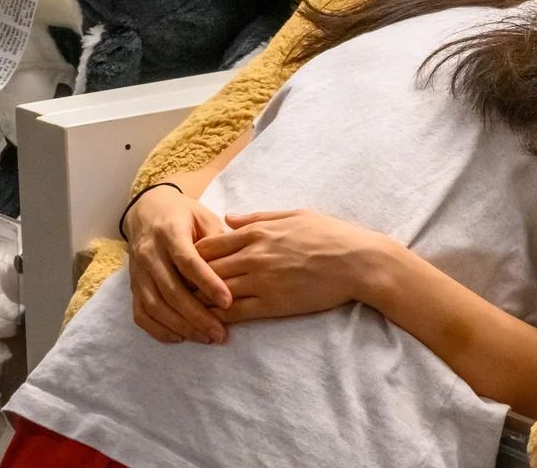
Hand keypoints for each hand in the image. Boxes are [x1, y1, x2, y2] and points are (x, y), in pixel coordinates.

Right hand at [125, 187, 232, 344]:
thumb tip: (238, 266)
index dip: (208, 283)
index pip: (188, 262)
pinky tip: (179, 337)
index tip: (228, 302)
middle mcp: (150, 253)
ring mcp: (138, 272)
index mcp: (170, 232)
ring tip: (206, 338)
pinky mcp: (133, 285)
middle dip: (197, 315)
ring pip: (156, 306)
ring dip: (181, 326)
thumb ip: (219, 240)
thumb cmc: (184, 215)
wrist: (147, 210)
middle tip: (220, 333)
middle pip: (172, 290)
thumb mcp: (204, 216)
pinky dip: (158, 329)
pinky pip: (141, 313)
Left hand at [195, 210, 392, 323]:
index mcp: (257, 231)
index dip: (193, 255)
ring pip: (215, 292)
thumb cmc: (331, 234)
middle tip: (177, 290)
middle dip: (189, 279)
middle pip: (205, 268)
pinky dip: (218, 317)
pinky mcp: (272, 303)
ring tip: (187, 308)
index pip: (209, 244)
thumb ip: (257, 216)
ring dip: (198, 301)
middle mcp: (254, 254)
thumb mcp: (294, 215)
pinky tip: (210, 322)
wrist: (358, 262)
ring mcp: (261, 280)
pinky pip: (234, 312)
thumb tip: (228, 218)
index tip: (187, 264)